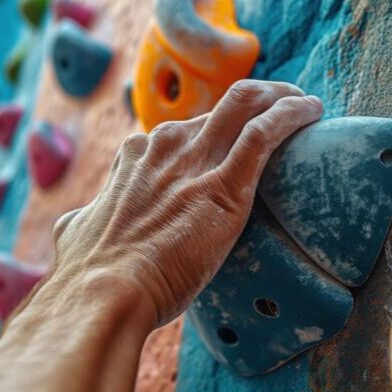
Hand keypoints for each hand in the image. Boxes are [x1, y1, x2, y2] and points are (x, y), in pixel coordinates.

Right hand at [47, 80, 322, 327]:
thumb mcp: (77, 232)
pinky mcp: (225, 186)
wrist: (102, 293)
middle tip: (288, 109)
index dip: (217, 131)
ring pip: (248, 102)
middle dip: (261, 99)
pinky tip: (314, 113)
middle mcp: (164, 146)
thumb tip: (80, 225)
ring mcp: (194, 161)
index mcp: (136, 156)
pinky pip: (267, 132)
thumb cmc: (89, 274)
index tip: (237, 139)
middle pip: (225, 104)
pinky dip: (294, 116)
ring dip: (284, 99)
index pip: (186, 130)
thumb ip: (87, 220)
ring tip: (307, 107)